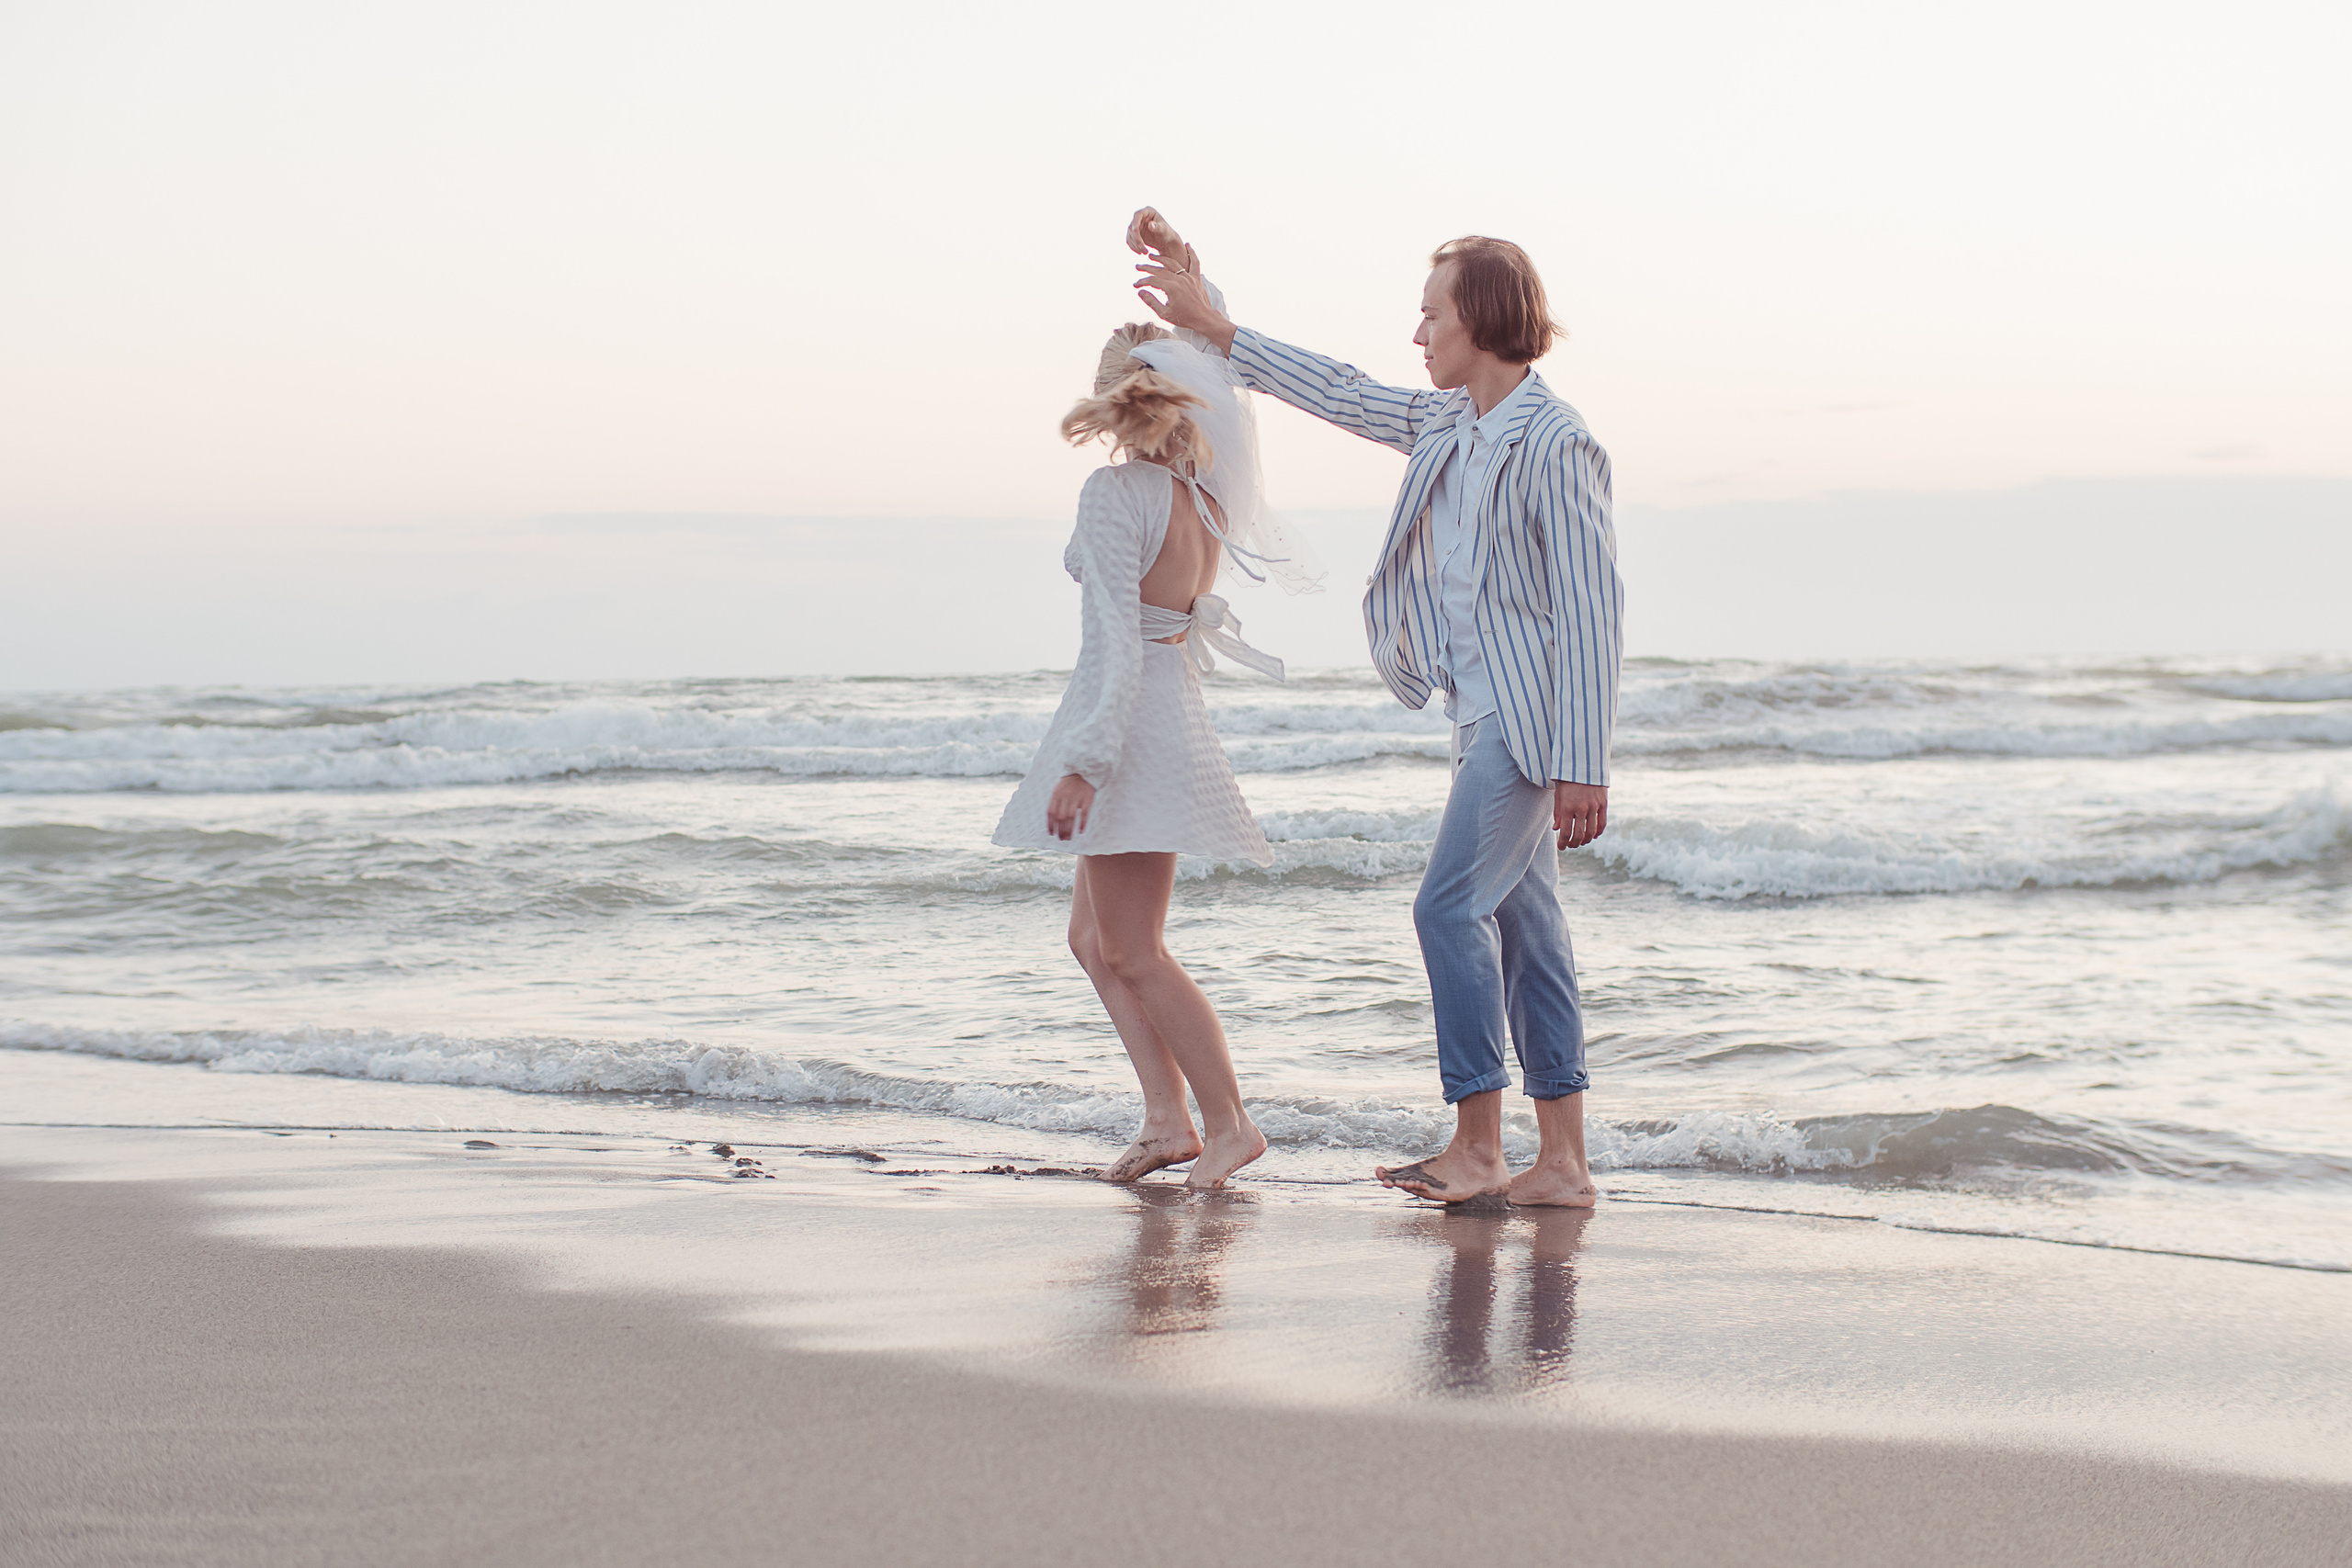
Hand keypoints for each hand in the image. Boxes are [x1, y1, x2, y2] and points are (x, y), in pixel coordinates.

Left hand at [1047, 774, 1096, 839]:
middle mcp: (1065, 796)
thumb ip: (1055, 803)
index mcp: (1056, 794)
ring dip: (1069, 829)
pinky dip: (1082, 823)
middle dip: (1060, 830)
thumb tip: (1053, 821)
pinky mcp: (1087, 798)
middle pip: (1060, 817)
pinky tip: (1081, 831)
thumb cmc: (1069, 784)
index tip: (1052, 834)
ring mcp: (1076, 797)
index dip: (1050, 824)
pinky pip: (1084, 813)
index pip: (1051, 812)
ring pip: (1071, 817)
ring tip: (1069, 838)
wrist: (1084, 770)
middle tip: (1062, 839)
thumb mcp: (1058, 790)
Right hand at [1125, 206, 1185, 259]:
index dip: (1135, 223)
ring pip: (1130, 235)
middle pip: (1132, 227)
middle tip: (1143, 249)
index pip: (1137, 215)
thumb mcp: (1164, 230)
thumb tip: (1150, 225)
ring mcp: (1136, 225)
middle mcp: (1140, 217)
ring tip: (1144, 252)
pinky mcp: (1134, 234)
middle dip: (1136, 239)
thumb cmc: (1167, 233)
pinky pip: (1130, 240)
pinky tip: (1140, 252)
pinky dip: (1133, 247)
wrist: (1167, 241)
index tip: (1135, 231)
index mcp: (1148, 211)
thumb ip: (1158, 227)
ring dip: (1135, 245)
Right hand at [1127, 207, 1235, 352]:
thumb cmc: (1184, 318)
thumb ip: (1151, 301)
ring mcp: (1189, 278)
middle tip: (1138, 267)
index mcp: (1171, 288)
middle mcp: (1180, 280)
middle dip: (1147, 268)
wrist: (1203, 319)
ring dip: (1161, 259)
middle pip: (1160, 270)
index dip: (1142, 281)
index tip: (1136, 285)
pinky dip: (1192, 253)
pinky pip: (1195, 262)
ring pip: (1173, 263)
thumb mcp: (1164, 313)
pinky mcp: (1197, 278)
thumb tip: (1140, 292)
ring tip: (1152, 257)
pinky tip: (1188, 245)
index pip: (1152, 280)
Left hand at [1553, 782, 1607, 849]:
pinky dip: (1598, 832)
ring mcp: (1593, 806)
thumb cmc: (1568, 782)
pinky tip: (1594, 835)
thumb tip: (1556, 829)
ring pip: (1592, 831)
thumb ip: (1558, 813)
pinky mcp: (1603, 804)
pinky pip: (1602, 823)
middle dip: (1574, 844)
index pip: (1565, 832)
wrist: (1584, 766)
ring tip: (1582, 842)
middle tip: (1571, 845)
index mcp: (1567, 807)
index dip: (1563, 843)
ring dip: (1586, 840)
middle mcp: (1581, 808)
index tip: (1561, 847)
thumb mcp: (1559, 796)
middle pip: (1579, 835)